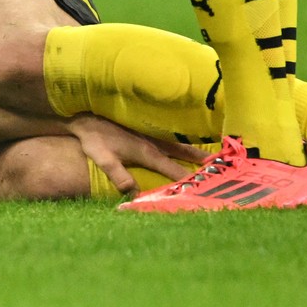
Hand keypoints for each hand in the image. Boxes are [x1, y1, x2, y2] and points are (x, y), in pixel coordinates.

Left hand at [65, 114, 208, 195]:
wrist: (86, 114)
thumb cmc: (93, 138)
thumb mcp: (103, 158)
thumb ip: (118, 175)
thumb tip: (133, 192)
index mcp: (146, 152)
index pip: (172, 169)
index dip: (187, 178)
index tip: (204, 186)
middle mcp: (152, 142)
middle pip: (181, 153)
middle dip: (199, 161)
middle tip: (219, 167)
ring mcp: (149, 134)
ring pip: (177, 144)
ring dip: (193, 150)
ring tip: (210, 156)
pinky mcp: (144, 129)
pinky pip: (169, 138)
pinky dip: (181, 142)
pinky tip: (184, 145)